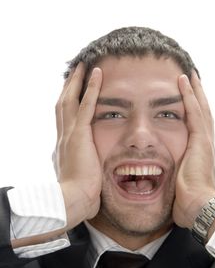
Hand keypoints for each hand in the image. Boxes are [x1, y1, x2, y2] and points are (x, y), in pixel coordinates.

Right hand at [53, 63, 102, 229]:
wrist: (73, 201)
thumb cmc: (78, 195)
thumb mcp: (79, 178)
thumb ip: (81, 170)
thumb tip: (86, 173)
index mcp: (64, 147)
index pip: (64, 120)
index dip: (68, 104)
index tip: (72, 93)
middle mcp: (64, 137)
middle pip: (63, 105)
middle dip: (69, 88)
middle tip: (76, 72)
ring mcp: (70, 134)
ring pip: (71, 100)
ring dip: (78, 82)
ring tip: (84, 66)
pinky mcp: (79, 135)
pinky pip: (87, 106)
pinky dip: (91, 89)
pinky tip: (97, 74)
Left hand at [173, 71, 214, 228]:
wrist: (199, 207)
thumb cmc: (189, 202)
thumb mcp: (180, 185)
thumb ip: (174, 178)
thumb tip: (161, 182)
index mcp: (200, 154)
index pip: (197, 127)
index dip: (194, 112)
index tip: (188, 100)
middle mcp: (205, 144)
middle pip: (202, 114)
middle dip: (197, 97)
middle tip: (192, 80)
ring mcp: (204, 140)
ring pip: (200, 108)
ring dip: (194, 91)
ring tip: (188, 75)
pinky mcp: (200, 140)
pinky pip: (194, 112)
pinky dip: (189, 96)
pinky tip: (184, 82)